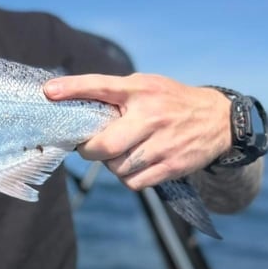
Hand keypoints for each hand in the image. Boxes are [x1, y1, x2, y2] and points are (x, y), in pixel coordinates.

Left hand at [42, 73, 231, 189]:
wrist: (218, 119)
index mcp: (140, 91)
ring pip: (117, 167)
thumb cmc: (170, 101)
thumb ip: (115, 93)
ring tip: (118, 153)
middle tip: (87, 147)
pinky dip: (127, 178)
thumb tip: (72, 101)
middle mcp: (150, 116)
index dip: (72, 88)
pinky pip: (134, 182)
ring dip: (110, 164)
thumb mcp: (145, 86)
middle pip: (104, 145)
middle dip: (88, 150)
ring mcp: (163, 144)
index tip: (48, 92)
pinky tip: (133, 165)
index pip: (100, 86)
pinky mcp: (172, 166)